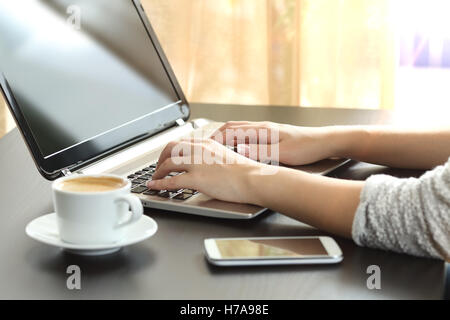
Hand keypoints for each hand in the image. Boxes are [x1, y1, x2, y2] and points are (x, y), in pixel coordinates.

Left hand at [146, 139, 264, 203]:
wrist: (253, 179)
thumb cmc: (246, 172)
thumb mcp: (227, 157)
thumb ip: (213, 158)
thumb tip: (206, 166)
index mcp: (207, 144)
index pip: (182, 142)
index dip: (171, 151)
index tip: (167, 158)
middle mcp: (200, 150)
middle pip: (171, 148)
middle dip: (161, 158)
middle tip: (158, 167)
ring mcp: (197, 163)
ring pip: (168, 162)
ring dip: (158, 171)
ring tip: (155, 178)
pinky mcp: (196, 178)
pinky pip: (171, 180)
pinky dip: (160, 183)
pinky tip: (155, 186)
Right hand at [211, 121, 336, 165]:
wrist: (325, 141)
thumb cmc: (307, 147)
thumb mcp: (282, 153)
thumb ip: (260, 152)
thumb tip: (239, 149)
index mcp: (262, 130)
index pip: (232, 131)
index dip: (216, 139)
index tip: (204, 146)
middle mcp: (263, 127)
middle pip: (233, 126)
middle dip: (217, 134)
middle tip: (205, 144)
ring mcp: (268, 129)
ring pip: (240, 128)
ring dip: (226, 134)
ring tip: (217, 144)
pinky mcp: (273, 134)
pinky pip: (248, 132)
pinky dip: (237, 137)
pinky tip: (239, 145)